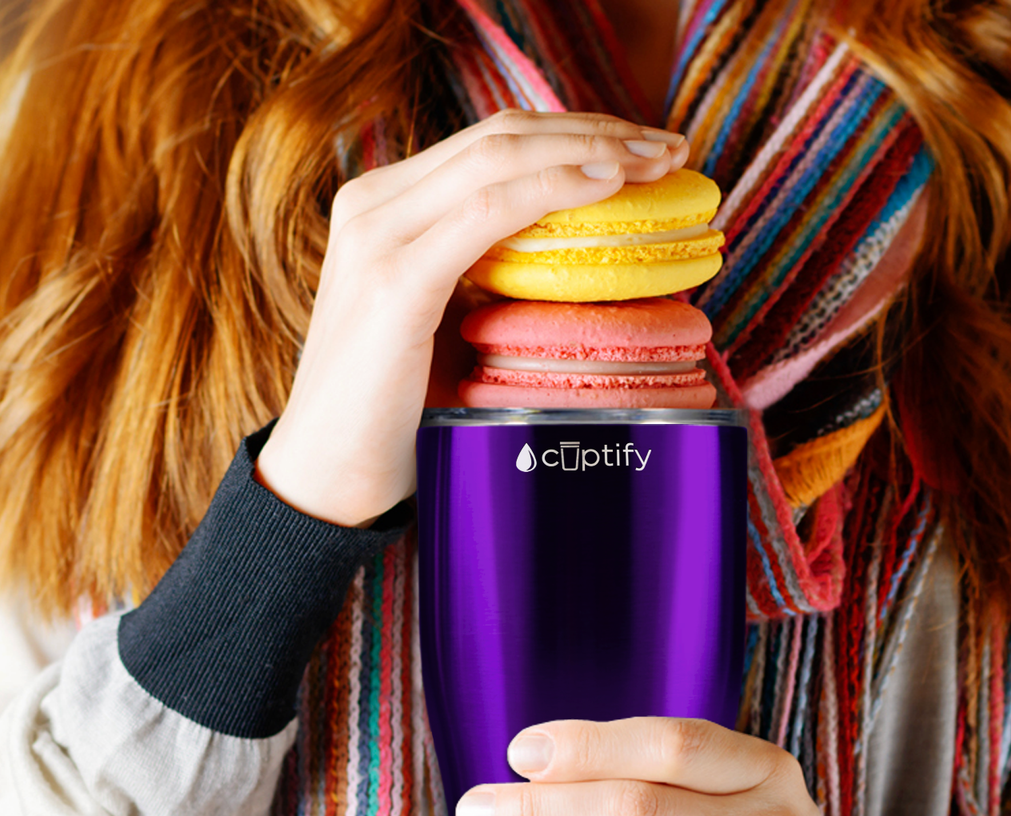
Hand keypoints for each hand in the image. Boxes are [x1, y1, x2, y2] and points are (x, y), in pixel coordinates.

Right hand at [254, 110, 688, 526]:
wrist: (329, 478)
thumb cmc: (394, 414)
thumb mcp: (447, 326)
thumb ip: (489, 282)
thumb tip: (576, 267)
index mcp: (386, 208)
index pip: (492, 144)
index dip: (573, 134)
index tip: (643, 149)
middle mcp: (375, 205)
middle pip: (503, 136)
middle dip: (596, 130)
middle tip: (668, 147)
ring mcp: (379, 236)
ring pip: (500, 157)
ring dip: (590, 150)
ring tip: (657, 161)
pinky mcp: (394, 281)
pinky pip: (487, 213)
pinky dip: (551, 190)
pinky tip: (606, 186)